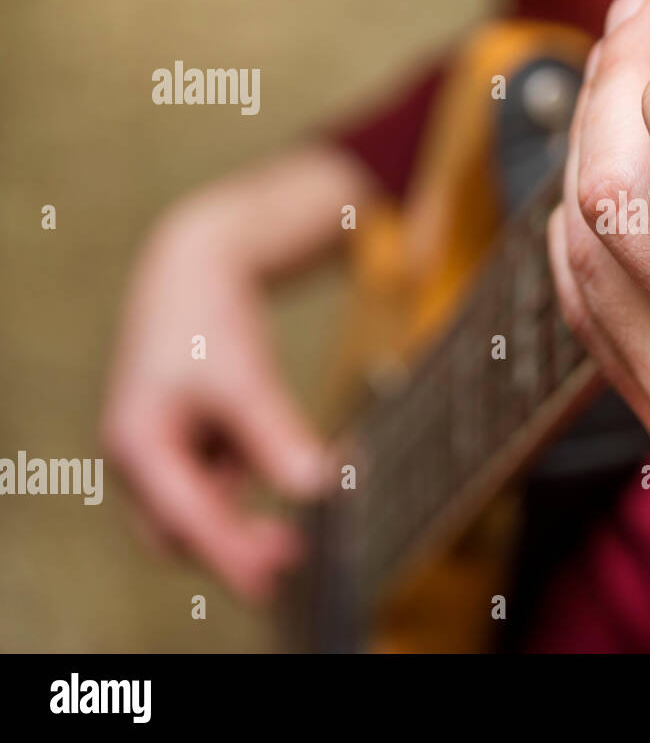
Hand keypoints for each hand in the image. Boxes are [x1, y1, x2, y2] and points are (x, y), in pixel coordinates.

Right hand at [102, 147, 363, 599]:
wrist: (196, 266)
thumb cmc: (209, 320)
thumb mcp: (246, 379)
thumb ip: (276, 436)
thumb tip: (317, 488)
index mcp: (138, 444)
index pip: (183, 520)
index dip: (229, 556)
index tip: (271, 579)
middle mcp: (141, 455)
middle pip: (181, 530)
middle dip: (233, 548)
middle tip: (294, 557)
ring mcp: (162, 448)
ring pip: (203, 506)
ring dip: (244, 519)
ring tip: (302, 523)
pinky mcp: (188, 437)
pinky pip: (219, 478)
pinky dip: (252, 481)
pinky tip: (295, 469)